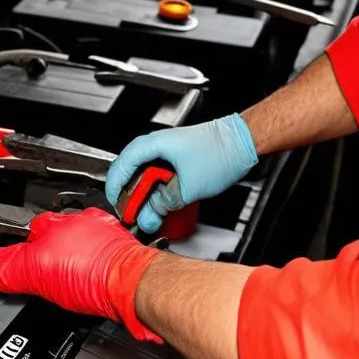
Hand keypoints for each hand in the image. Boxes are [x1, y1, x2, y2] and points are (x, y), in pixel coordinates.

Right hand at [0, 208, 161, 340]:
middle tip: (48, 272)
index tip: (19, 259)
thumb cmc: (95, 278)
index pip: (28, 230)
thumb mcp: (38, 277)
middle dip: (50, 250)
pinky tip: (93, 278)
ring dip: (74, 254)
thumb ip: (11, 270)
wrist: (134, 284)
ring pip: (79, 239)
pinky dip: (95, 260)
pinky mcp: (120, 245)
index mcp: (55, 226)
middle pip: (54, 233)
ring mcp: (103, 231)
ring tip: (73, 276)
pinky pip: (102, 247)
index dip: (22, 248)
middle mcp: (80, 222)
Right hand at [105, 114, 257, 233]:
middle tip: (135, 215)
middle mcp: (154, 146)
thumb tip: (151, 213)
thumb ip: (164, 203)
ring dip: (146, 196)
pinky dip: (157, 191)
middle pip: (130, 174)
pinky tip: (163, 203)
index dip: (115, 191)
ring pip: (144, 176)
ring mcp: (164, 152)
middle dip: (131, 198)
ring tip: (151, 213)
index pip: (120, 168)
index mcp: (151, 146)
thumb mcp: (188, 187)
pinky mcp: (175, 159)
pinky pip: (158, 176)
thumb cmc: (221, 152)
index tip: (118, 207)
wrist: (243, 143)